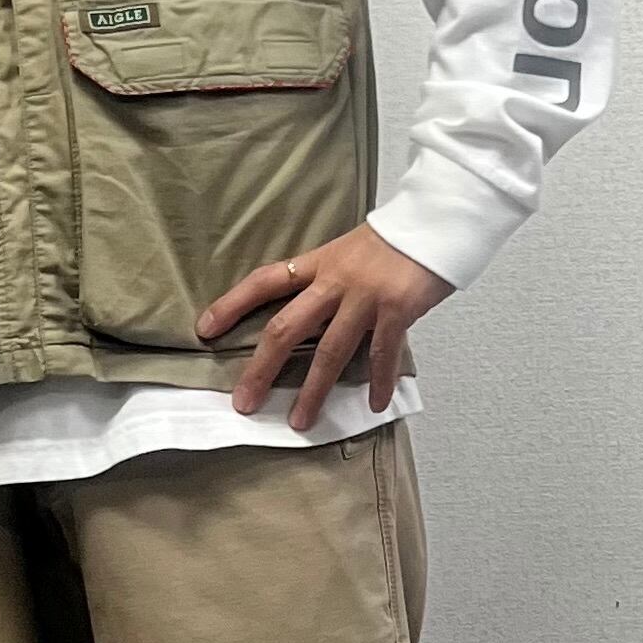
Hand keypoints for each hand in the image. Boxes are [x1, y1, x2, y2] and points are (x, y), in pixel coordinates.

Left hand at [196, 224, 455, 428]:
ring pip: (330, 352)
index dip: (232, 304)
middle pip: (286, 328)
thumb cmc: (394, 241)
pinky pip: (383, 354)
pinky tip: (374, 404)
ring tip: (300, 421)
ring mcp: (366, 296)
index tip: (204, 329)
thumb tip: (308, 321)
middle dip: (262, 369)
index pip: (264, 282)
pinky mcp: (397, 310)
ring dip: (313, 391)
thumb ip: (327, 284)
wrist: (438, 220)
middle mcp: (335, 280)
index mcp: (318, 263)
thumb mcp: (349, 252)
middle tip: (244, 402)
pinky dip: (379, 382)